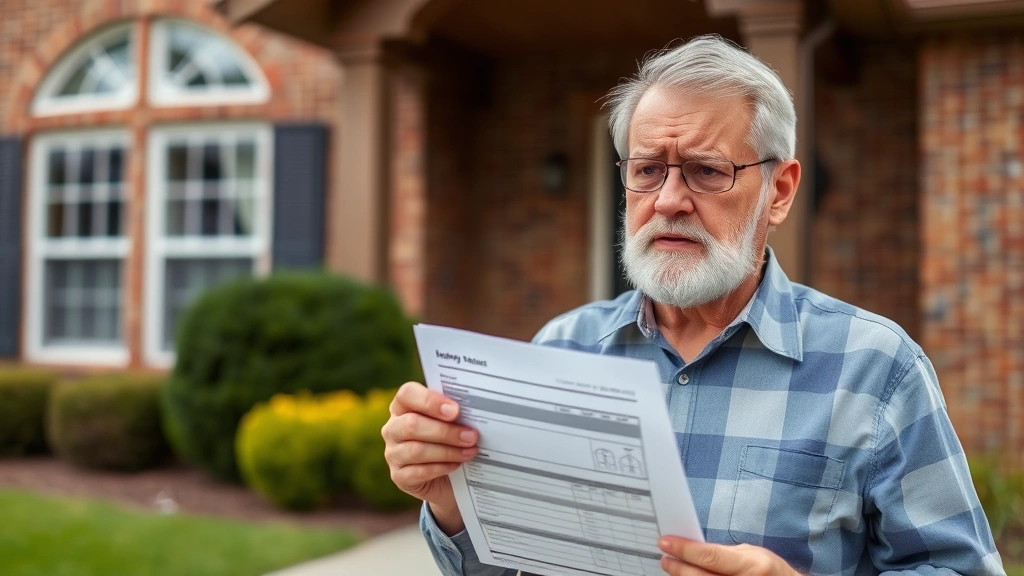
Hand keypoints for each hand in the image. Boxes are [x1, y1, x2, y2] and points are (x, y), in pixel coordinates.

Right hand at [382, 382, 478, 534]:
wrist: (450, 478)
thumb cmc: (452, 440)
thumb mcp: (453, 422)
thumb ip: (456, 412)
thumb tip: (474, 409)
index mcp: (403, 406)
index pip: (407, 394)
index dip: (430, 401)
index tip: (455, 410)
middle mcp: (393, 428)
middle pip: (412, 424)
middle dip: (445, 431)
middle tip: (471, 436)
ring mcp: (393, 453)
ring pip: (416, 450)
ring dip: (448, 451)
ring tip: (470, 451)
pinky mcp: (399, 477)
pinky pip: (418, 472)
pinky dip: (441, 468)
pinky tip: (456, 465)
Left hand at [658, 537, 799, 575]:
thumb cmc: (771, 571)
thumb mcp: (753, 555)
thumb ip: (725, 553)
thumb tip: (694, 548)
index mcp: (751, 566)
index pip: (709, 556)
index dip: (684, 549)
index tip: (666, 542)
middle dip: (679, 567)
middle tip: (665, 557)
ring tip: (673, 569)